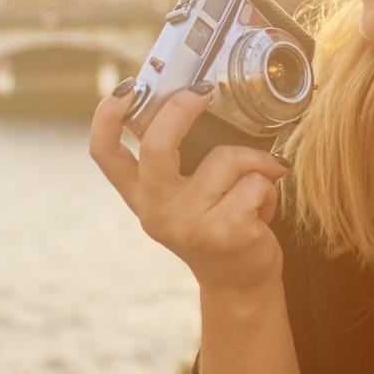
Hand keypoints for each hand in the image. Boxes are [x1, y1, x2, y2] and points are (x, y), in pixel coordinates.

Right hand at [90, 82, 290, 294]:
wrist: (240, 285)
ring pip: (225, 158)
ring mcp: (188, 224)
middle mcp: (157, 211)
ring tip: (255, 184)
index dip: (107, 116)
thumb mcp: (184, 196)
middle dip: (182, 108)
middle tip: (204, 92)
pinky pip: (255, 182)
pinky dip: (268, 188)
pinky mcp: (225, 233)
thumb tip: (194, 98)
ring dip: (254, 162)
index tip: (127, 88)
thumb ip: (178, 161)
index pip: (104, 153)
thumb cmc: (217, 225)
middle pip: (157, 145)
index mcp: (142, 196)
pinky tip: (263, 210)